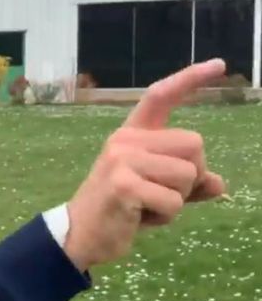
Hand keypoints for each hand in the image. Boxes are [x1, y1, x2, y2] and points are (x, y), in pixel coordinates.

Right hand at [63, 59, 227, 271]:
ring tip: (147, 207)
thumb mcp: (158, 192)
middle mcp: (126, 139)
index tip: (219, 65)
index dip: (190, 79)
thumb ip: (188, 184)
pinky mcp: (123, 184)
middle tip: (160, 194)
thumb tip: (219, 185)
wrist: (80, 235)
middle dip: (191, 176)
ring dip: (178, 200)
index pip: (161, 96)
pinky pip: (173, 201)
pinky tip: (139, 218)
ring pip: (189, 174)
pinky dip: (165, 217)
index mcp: (133, 135)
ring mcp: (122, 159)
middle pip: (195, 145)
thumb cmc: (120, 211)